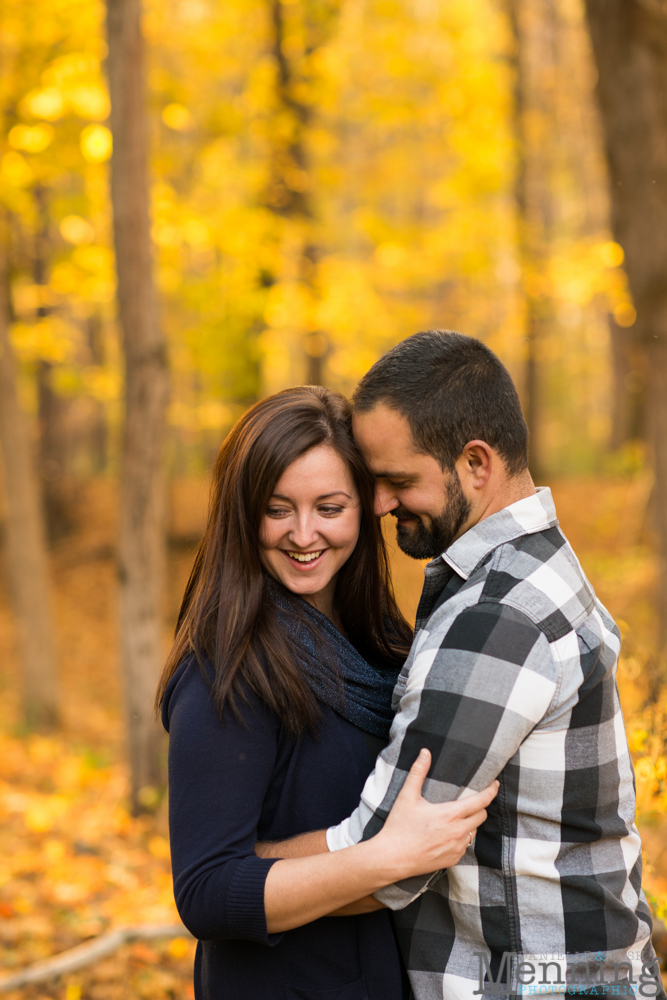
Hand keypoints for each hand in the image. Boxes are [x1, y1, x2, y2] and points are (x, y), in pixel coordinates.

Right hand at [374, 748, 498, 881]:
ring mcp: (457, 848)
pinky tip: (447, 834)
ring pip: (474, 831)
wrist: (393, 858)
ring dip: (470, 822)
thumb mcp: (407, 796)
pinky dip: (461, 837)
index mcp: (450, 815)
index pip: (481, 801)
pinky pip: (465, 845)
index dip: (491, 791)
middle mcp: (458, 832)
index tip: (495, 784)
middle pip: (482, 816)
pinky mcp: (453, 860)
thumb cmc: (399, 826)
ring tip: (455, 817)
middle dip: (479, 807)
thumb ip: (418, 772)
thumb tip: (425, 752)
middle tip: (469, 801)